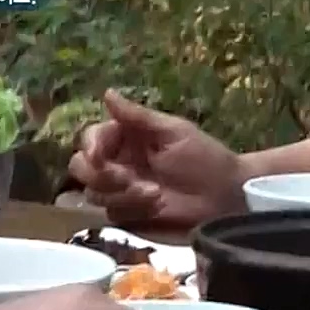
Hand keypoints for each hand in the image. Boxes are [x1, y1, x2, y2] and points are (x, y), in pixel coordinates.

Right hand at [68, 91, 245, 226]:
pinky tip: (157, 208)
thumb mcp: (175, 133)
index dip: (90, 147)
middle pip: (81, 168)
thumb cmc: (206, 159)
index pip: (91, 138)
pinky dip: (131, 211)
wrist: (228, 197)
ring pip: (94, 194)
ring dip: (122, 195)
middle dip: (102, 175)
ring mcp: (122, 191)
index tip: (99, 157)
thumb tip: (107, 94)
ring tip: (156, 195)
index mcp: (128, 138)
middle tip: (130, 181)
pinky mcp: (130, 216)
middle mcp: (119, 163)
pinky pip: (111, 215)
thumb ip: (139, 117)